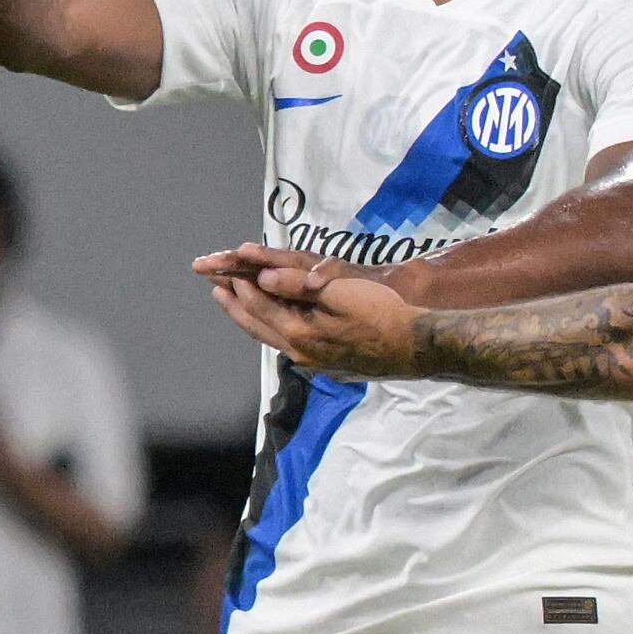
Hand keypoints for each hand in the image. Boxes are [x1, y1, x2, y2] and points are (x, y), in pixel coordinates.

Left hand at [199, 243, 425, 375]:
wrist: (415, 346)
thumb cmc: (381, 313)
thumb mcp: (340, 292)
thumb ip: (298, 285)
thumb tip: (264, 277)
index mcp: (299, 333)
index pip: (259, 306)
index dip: (242, 286)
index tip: (228, 269)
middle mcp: (300, 353)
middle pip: (258, 328)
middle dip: (237, 307)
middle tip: (217, 290)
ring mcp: (313, 362)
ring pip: (272, 339)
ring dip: (252, 320)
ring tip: (238, 305)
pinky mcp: (327, 364)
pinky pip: (289, 345)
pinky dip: (274, 329)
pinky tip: (277, 324)